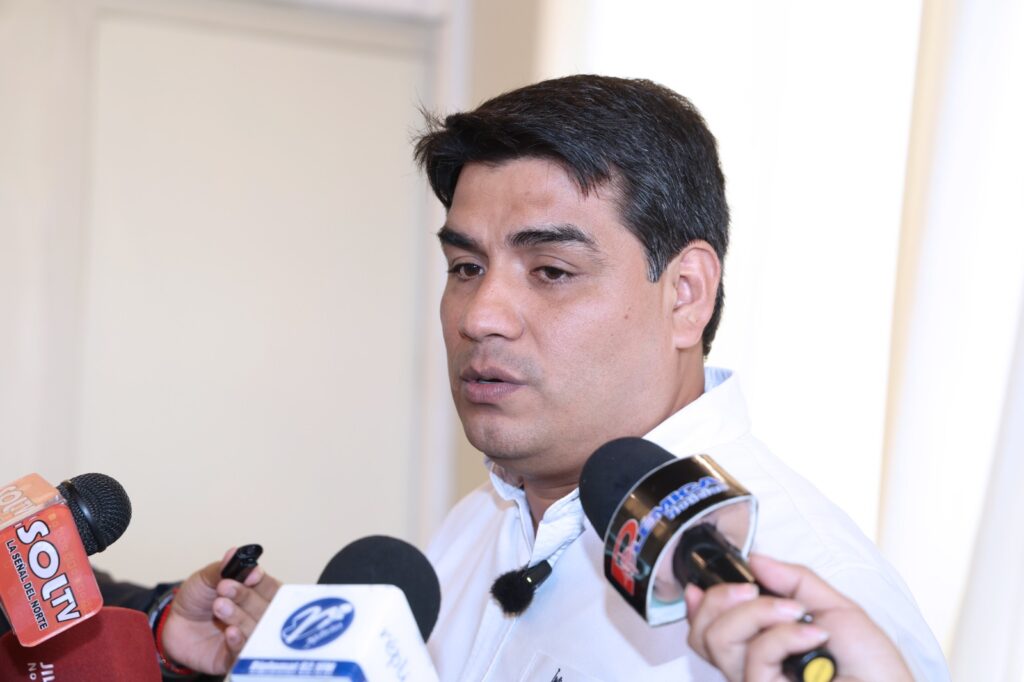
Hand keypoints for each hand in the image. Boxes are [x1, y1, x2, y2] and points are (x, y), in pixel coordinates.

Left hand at [160, 547, 280, 673]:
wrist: (171, 624)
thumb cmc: (195, 599)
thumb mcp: (206, 578)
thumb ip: (222, 568)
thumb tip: (236, 553)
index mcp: (256, 595)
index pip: (272, 589)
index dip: (264, 582)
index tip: (252, 576)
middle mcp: (256, 617)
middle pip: (266, 609)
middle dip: (247, 598)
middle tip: (225, 588)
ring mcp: (246, 638)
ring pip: (256, 630)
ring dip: (239, 617)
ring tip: (219, 606)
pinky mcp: (232, 658)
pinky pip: (242, 653)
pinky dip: (238, 642)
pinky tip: (230, 632)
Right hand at [684, 554, 912, 681]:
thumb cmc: (876, 668)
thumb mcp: (835, 608)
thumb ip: (794, 581)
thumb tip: (756, 559)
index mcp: (765, 648)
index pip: (710, 633)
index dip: (697, 608)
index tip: (701, 585)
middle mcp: (756, 668)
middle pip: (701, 635)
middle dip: (720, 599)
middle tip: (752, 589)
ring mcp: (760, 681)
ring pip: (719, 641)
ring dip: (756, 613)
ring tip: (795, 613)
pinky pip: (755, 656)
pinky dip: (783, 636)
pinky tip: (812, 636)